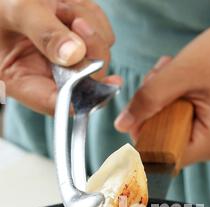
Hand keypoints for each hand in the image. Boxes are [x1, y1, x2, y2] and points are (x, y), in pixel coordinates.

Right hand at [0, 0, 118, 114]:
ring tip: (60, 8)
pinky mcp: (77, 41)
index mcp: (20, 79)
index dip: (83, 99)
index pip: (57, 103)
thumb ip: (44, 33)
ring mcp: (63, 58)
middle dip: (89, 51)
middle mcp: (44, 73)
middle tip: (76, 22)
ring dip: (89, 28)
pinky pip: (102, 35)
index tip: (106, 86)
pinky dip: (92, 18)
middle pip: (86, 81)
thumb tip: (75, 55)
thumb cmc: (0, 2)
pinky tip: (68, 6)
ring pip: (99, 56)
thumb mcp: (15, 11)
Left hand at [115, 11, 209, 165]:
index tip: (140, 109)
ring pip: (170, 133)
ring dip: (161, 105)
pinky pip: (180, 126)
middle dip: (154, 114)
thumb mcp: (180, 73)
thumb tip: (121, 124)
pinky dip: (172, 105)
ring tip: (170, 75)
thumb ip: (148, 99)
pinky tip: (178, 84)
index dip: (146, 135)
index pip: (165, 156)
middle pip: (166, 144)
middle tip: (158, 79)